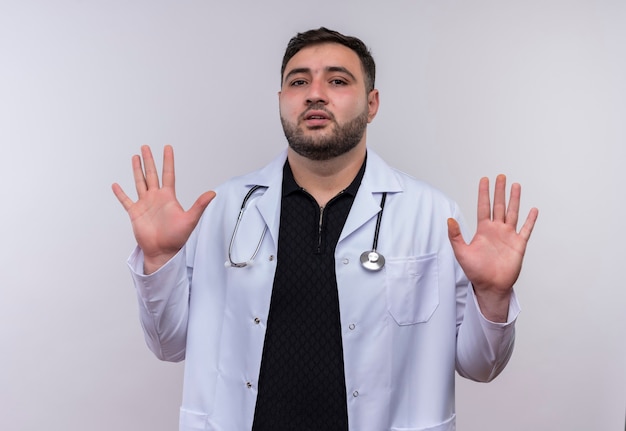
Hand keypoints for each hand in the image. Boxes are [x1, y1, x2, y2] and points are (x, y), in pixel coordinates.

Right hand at [112, 145, 215, 273]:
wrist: (163, 251)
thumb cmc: (177, 238)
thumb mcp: (190, 219)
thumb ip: (199, 205)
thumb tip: (213, 193)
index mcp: (168, 197)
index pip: (168, 174)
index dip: (167, 161)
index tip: (167, 147)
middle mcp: (156, 197)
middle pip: (151, 174)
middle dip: (149, 160)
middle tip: (145, 147)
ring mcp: (145, 204)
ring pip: (139, 183)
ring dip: (136, 170)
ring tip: (134, 157)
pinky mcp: (135, 213)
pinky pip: (126, 201)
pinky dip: (120, 193)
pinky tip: (115, 185)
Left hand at [447, 175, 537, 321]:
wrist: (490, 286)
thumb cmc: (475, 271)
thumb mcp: (461, 252)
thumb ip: (455, 236)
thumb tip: (449, 220)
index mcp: (483, 230)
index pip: (483, 207)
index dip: (484, 193)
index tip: (484, 180)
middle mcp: (496, 230)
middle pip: (498, 206)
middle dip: (499, 191)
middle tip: (501, 176)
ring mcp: (508, 236)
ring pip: (512, 213)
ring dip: (514, 200)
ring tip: (516, 186)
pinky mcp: (519, 245)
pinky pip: (526, 230)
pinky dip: (530, 220)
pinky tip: (533, 210)